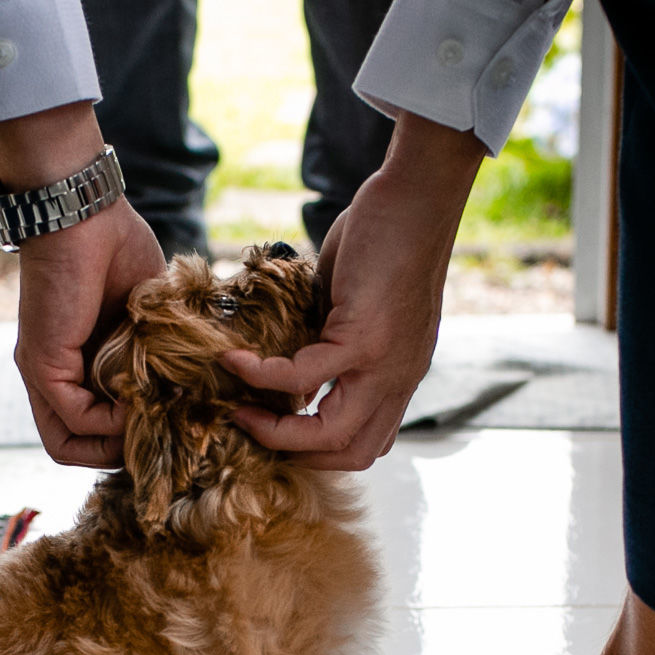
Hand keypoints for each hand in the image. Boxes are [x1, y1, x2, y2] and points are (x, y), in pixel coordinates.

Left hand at [13, 202, 164, 465]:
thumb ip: (154, 349)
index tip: (164, 423)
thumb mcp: (145, 313)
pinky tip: (139, 399)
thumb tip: (183, 384)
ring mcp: (42, 373)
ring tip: (149, 423)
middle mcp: (51, 375)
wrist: (82, 212)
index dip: (125, 437)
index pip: (88, 427)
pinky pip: (74, 417)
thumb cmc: (114, 246)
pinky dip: (110, 421)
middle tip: (158, 433)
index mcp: (73, 362)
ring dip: (113, 445)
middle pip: (73, 446)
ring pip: (66, 444)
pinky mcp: (42, 364)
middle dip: (119, 453)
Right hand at [221, 113, 484, 469]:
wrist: (418, 199)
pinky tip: (235, 360)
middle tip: (253, 427)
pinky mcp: (366, 339)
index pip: (367, 440)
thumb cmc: (388, 237)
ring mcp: (386, 365)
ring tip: (239, 409)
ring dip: (278, 432)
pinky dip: (263, 375)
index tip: (276, 426)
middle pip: (352, 454)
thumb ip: (329, 333)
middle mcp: (399, 380)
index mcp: (399, 375)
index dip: (320, 448)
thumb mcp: (358, 303)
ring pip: (332, 435)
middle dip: (295, 453)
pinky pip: (304, 376)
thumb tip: (288, 347)